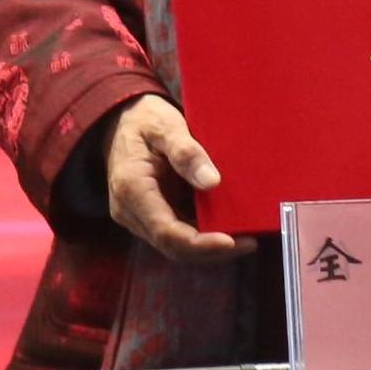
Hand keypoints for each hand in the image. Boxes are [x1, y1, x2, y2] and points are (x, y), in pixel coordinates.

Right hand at [105, 94, 248, 262]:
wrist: (121, 120)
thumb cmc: (144, 119)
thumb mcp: (165, 126)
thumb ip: (186, 152)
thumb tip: (212, 182)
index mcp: (132, 189)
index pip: (167, 232)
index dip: (200, 244)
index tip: (232, 241)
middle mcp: (129, 211)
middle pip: (173, 246)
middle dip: (211, 250)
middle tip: (249, 242)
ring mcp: (137, 216)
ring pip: (175, 245)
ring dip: (208, 245)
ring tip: (245, 236)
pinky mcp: (148, 216)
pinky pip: (176, 233)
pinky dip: (201, 234)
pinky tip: (226, 225)